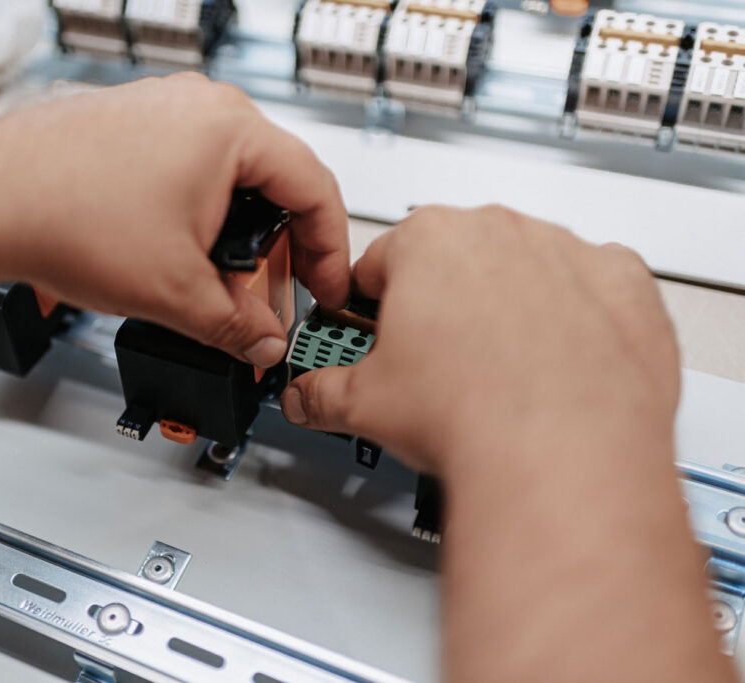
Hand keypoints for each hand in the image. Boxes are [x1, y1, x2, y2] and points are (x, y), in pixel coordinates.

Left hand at [0, 73, 349, 367]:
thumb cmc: (63, 217)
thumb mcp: (175, 292)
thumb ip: (237, 325)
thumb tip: (263, 344)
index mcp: (230, 128)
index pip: (315, 189)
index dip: (331, 251)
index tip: (326, 289)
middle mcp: (199, 105)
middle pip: (273, 182)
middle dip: (276, 250)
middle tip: (268, 298)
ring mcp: (160, 110)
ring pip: (227, 179)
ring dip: (233, 237)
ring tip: (214, 286)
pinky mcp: (129, 126)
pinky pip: (187, 171)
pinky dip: (196, 217)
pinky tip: (175, 256)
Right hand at [280, 204, 679, 472]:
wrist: (563, 457)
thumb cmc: (471, 416)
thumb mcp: (362, 405)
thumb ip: (320, 392)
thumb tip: (305, 398)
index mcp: (427, 239)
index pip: (378, 263)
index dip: (370, 306)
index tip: (377, 335)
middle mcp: (499, 230)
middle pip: (453, 261)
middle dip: (440, 305)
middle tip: (435, 365)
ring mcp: (566, 252)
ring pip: (523, 270)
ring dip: (507, 307)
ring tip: (498, 372)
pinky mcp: (623, 284)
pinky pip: (592, 287)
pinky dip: (577, 316)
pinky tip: (557, 361)